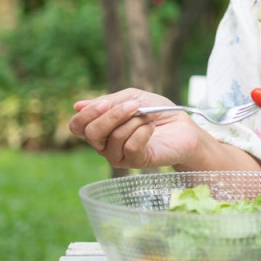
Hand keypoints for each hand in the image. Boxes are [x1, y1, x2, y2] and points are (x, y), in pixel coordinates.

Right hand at [69, 88, 203, 169]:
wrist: (183, 125)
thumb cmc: (157, 111)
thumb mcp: (132, 98)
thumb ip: (108, 102)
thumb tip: (77, 106)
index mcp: (101, 128)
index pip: (77, 126)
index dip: (88, 114)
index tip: (106, 103)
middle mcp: (105, 145)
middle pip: (92, 133)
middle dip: (113, 116)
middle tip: (133, 106)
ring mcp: (120, 156)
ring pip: (114, 138)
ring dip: (135, 121)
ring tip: (148, 117)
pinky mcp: (137, 162)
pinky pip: (131, 146)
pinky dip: (143, 132)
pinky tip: (152, 128)